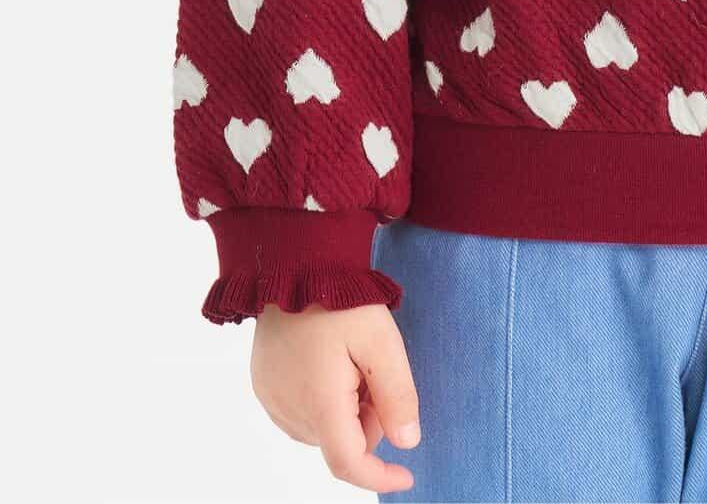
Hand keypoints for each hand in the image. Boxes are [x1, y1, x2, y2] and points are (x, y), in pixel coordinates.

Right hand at [251, 303, 419, 493]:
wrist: (295, 264)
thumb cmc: (340, 299)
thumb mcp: (382, 341)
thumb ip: (397, 394)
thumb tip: (407, 442)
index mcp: (318, 401)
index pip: (348, 463)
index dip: (379, 477)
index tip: (407, 475)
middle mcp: (288, 408)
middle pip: (340, 442)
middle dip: (366, 419)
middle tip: (372, 371)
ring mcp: (270, 396)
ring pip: (321, 427)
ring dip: (343, 409)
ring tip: (348, 360)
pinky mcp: (263, 383)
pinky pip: (300, 410)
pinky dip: (321, 398)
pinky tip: (327, 359)